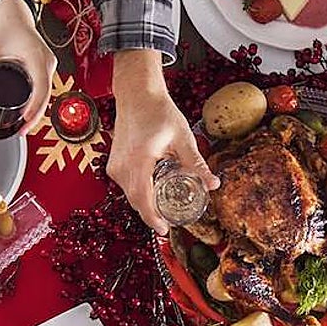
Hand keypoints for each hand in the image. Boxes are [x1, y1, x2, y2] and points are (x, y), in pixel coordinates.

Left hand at [0, 0, 56, 131]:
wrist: (15, 14)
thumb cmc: (3, 28)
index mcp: (35, 56)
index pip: (40, 87)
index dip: (34, 107)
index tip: (24, 120)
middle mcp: (47, 61)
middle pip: (45, 95)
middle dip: (34, 116)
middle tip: (20, 132)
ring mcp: (49, 64)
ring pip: (47, 94)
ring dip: (38, 111)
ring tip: (23, 127)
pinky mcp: (47, 67)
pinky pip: (46, 88)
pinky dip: (39, 102)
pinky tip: (30, 114)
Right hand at [109, 50, 217, 235]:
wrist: (137, 95)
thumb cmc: (158, 111)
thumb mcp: (182, 138)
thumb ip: (196, 164)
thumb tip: (212, 184)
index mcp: (139, 161)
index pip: (143, 200)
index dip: (153, 219)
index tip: (165, 230)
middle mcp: (122, 167)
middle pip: (136, 202)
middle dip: (152, 215)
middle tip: (169, 223)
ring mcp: (115, 166)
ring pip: (130, 195)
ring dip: (146, 204)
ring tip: (164, 209)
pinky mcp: (114, 165)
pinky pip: (127, 186)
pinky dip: (139, 193)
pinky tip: (154, 193)